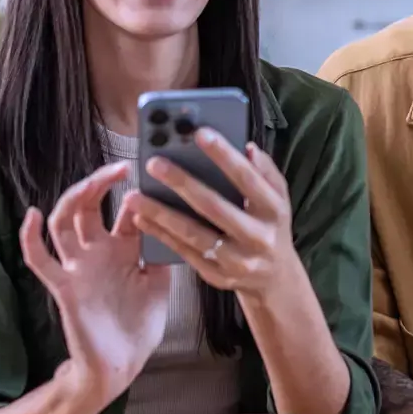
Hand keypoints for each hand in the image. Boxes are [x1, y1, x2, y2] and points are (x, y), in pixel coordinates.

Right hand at [19, 161, 171, 406]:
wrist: (121, 366)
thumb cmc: (140, 327)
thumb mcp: (161, 285)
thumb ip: (163, 253)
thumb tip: (175, 218)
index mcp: (124, 250)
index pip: (127, 210)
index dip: (137, 191)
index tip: (154, 172)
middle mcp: (99, 252)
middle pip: (91, 206)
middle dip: (102, 183)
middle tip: (122, 167)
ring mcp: (79, 266)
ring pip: (65, 221)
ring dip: (75, 197)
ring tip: (92, 181)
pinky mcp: (63, 285)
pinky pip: (40, 258)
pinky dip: (30, 236)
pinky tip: (33, 214)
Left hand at [122, 129, 303, 304]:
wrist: (275, 280)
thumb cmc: (271, 227)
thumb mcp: (279, 198)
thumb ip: (265, 172)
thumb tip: (247, 147)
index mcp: (274, 212)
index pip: (247, 179)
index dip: (224, 155)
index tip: (200, 133)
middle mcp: (257, 237)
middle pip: (214, 207)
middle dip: (182, 183)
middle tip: (154, 163)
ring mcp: (236, 261)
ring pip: (193, 234)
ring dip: (160, 213)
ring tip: (134, 195)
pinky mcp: (216, 275)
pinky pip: (184, 252)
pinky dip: (161, 235)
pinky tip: (141, 219)